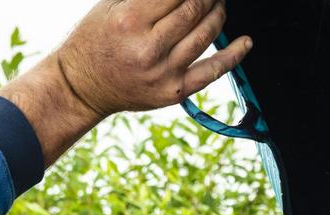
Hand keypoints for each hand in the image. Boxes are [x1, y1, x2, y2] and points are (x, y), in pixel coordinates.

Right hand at [0, 0, 252, 164]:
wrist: (83, 86)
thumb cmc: (96, 39)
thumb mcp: (112, 6)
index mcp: (129, 20)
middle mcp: (148, 48)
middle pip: (193, 10)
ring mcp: (164, 72)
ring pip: (206, 35)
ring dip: (218, 14)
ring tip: (219, 4)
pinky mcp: (175, 92)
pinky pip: (212, 71)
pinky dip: (234, 55)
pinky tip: (245, 42)